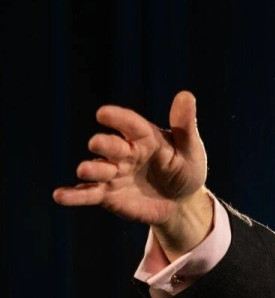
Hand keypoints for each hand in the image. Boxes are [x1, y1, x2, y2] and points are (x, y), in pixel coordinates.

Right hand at [52, 91, 212, 256]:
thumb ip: (185, 126)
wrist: (181, 202)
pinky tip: (60, 196)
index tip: (104, 113)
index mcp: (144, 138)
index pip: (131, 125)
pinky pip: (88, 194)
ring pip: (97, 169)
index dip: (118, 118)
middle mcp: (124, 153)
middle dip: (104, 144)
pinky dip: (74, 195)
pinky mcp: (107, 195)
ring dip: (91, 169)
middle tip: (98, 144)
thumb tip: (186, 94)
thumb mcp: (191, 149)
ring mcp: (113, 173)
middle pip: (111, 146)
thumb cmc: (186, 169)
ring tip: (85, 170)